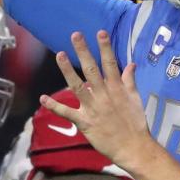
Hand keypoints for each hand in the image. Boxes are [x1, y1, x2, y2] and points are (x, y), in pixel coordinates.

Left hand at [41, 31, 153, 172]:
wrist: (133, 147)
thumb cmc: (136, 124)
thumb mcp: (136, 100)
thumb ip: (130, 81)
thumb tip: (130, 64)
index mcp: (117, 89)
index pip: (110, 63)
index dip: (105, 47)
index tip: (100, 32)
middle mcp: (104, 95)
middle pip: (92, 70)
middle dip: (83, 51)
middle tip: (75, 35)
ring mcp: (93, 108)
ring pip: (77, 86)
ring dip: (67, 70)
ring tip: (59, 54)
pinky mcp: (85, 122)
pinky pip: (67, 112)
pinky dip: (54, 106)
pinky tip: (43, 98)